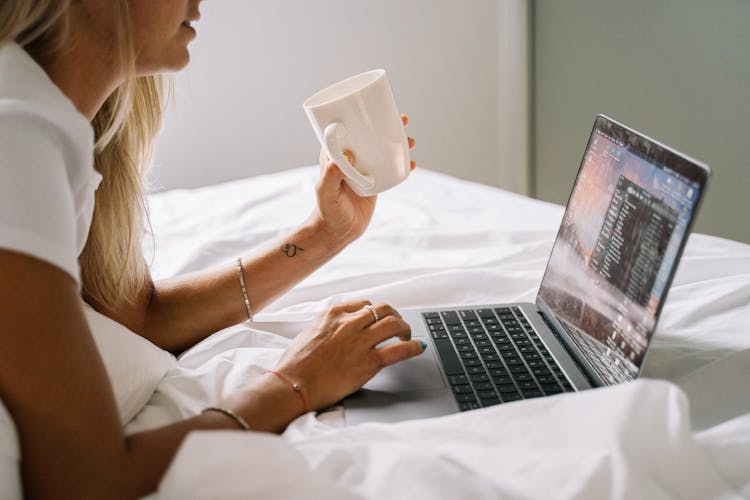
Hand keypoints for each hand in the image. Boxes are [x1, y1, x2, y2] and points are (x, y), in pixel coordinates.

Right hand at [274, 300, 425, 409]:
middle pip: (383, 309)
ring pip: (394, 324)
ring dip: (405, 328)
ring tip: (406, 336)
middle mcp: (349, 323)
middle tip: (398, 325)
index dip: (376, 311)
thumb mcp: (309, 332)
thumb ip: (328, 327)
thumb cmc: (295, 364)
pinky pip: (399, 350)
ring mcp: (360, 341)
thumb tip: (340, 330)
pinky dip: (412, 347)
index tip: (380, 318)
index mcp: (333, 313)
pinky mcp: (369, 362)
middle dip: (394, 315)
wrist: (292, 385)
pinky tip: (417, 347)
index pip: (364, 304)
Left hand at [309, 114, 415, 247]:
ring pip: (383, 151)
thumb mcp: (326, 191)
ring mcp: (364, 170)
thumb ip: (332, 174)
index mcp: (335, 154)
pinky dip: (401, 165)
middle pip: (370, 136)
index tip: (379, 108)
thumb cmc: (327, 210)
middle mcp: (350, 159)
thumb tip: (348, 153)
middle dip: (388, 126)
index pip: (348, 128)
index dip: (362, 116)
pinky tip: (412, 164)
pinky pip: (390, 169)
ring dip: (398, 143)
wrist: (338, 232)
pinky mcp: (374, 182)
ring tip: (412, 141)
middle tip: (403, 121)